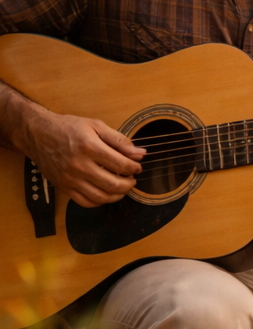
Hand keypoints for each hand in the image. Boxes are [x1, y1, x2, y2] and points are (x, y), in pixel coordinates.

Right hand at [21, 109, 142, 206]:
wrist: (37, 134)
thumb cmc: (68, 128)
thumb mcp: (96, 126)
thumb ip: (120, 140)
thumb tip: (140, 153)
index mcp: (89, 147)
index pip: (121, 165)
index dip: (134, 168)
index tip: (137, 167)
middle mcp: (78, 165)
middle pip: (113, 184)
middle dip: (129, 184)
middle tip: (132, 179)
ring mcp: (69, 178)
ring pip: (100, 197)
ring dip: (117, 195)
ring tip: (122, 187)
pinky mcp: (62, 186)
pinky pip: (84, 202)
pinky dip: (99, 202)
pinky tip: (106, 194)